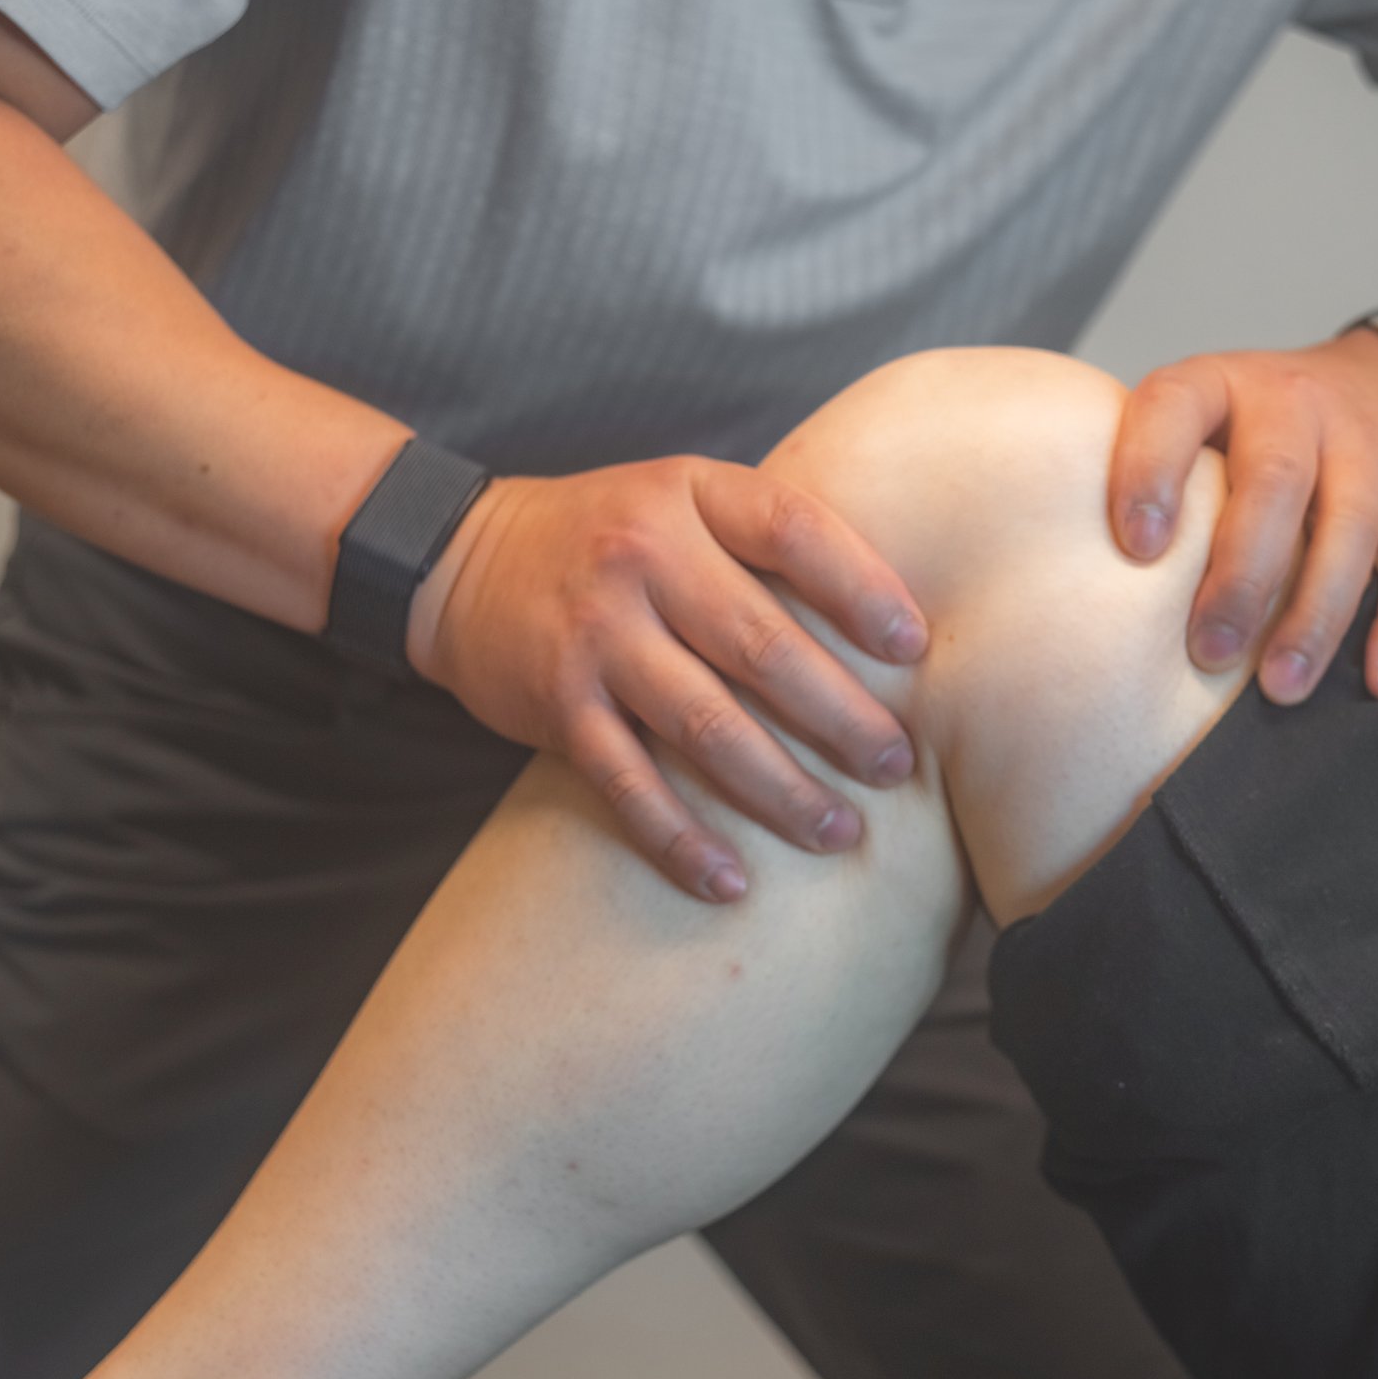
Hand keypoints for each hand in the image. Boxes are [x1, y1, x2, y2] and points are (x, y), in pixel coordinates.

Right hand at [404, 457, 929, 902]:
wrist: (461, 558)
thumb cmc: (608, 535)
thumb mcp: (682, 501)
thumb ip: (764, 541)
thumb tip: (894, 622)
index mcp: (690, 496)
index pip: (792, 531)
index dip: (862, 588)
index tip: (916, 648)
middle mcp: (641, 558)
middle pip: (760, 644)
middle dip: (840, 715)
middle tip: (895, 766)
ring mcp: (596, 635)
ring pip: (705, 726)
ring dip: (780, 790)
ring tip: (839, 832)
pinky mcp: (557, 706)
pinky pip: (629, 784)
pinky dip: (680, 839)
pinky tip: (730, 882)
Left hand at [1106, 330, 1377, 703]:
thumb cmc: (1256, 425)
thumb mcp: (1198, 416)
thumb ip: (1148, 474)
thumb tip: (1067, 589)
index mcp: (1219, 385)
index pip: (1175, 409)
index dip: (1151, 471)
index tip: (1134, 547)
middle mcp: (1295, 406)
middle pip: (1275, 483)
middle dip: (1241, 576)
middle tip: (1207, 652)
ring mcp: (1364, 447)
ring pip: (1350, 530)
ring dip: (1315, 616)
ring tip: (1280, 687)